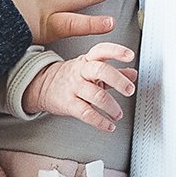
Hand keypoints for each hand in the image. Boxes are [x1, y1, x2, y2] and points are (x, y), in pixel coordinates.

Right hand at [22, 42, 137, 130]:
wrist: (42, 85)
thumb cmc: (71, 77)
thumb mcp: (92, 68)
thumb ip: (114, 71)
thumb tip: (133, 74)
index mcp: (88, 60)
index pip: (102, 50)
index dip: (116, 51)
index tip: (130, 55)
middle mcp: (81, 72)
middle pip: (101, 70)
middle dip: (118, 81)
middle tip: (129, 90)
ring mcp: (74, 88)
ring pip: (96, 95)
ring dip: (112, 107)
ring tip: (118, 114)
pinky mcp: (69, 104)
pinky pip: (86, 113)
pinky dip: (100, 122)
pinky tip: (109, 126)